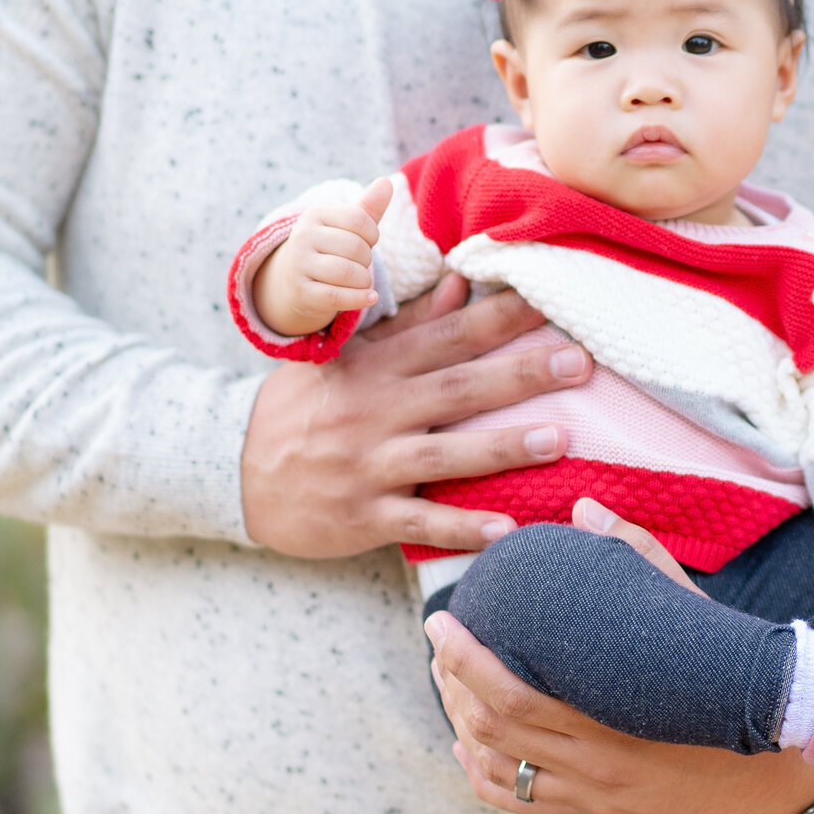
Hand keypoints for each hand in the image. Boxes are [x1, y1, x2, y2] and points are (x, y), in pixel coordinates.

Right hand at [240, 275, 592, 557]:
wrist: (233, 471)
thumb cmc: (303, 408)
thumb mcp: (345, 357)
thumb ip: (407, 325)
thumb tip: (461, 282)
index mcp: (374, 365)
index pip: (446, 333)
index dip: (499, 315)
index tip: (549, 299)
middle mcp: (373, 411)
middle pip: (456, 387)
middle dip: (521, 374)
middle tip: (580, 362)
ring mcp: (367, 464)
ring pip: (443, 454)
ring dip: (502, 447)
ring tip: (560, 439)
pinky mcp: (362, 516)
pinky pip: (419, 522)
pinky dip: (462, 527)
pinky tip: (508, 530)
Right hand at [252, 179, 392, 336]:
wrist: (295, 280)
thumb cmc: (331, 248)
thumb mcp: (347, 226)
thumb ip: (368, 207)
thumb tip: (386, 182)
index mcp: (315, 213)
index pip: (359, 219)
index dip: (373, 234)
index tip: (368, 241)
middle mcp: (302, 236)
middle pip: (355, 247)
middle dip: (367, 259)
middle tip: (361, 264)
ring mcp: (299, 265)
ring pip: (347, 273)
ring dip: (364, 280)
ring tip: (362, 280)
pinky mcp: (301, 292)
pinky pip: (337, 296)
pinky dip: (359, 298)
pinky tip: (371, 297)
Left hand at [424, 498, 813, 813]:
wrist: (777, 765)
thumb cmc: (731, 676)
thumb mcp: (689, 615)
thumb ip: (637, 557)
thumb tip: (583, 505)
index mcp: (613, 721)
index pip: (512, 697)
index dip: (465, 661)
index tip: (440, 621)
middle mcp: (598, 768)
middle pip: (494, 730)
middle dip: (452, 684)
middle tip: (438, 644)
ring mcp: (596, 799)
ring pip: (497, 770)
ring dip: (461, 725)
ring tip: (448, 683)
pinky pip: (519, 803)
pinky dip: (482, 773)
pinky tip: (468, 743)